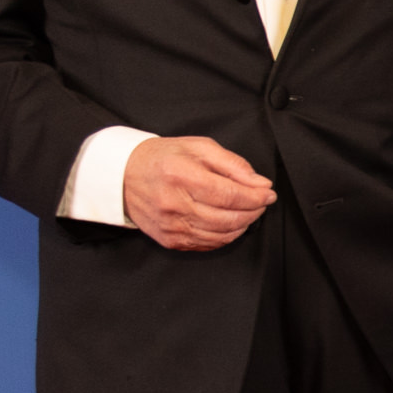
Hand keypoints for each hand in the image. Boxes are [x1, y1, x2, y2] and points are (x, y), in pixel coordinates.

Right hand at [123, 135, 275, 250]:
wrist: (123, 176)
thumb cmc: (162, 158)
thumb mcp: (198, 148)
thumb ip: (232, 164)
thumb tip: (260, 184)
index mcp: (181, 175)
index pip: (229, 194)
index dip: (255, 197)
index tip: (268, 194)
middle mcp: (174, 203)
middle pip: (228, 218)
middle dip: (253, 211)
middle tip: (261, 202)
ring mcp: (171, 226)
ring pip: (221, 235)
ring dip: (242, 225)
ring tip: (247, 211)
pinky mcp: (170, 240)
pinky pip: (207, 244)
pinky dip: (226, 236)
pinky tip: (230, 223)